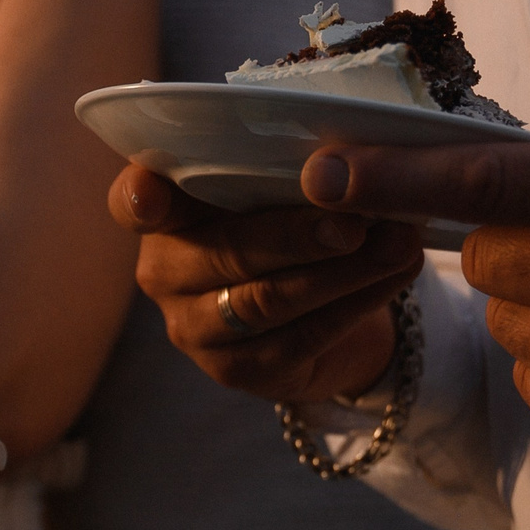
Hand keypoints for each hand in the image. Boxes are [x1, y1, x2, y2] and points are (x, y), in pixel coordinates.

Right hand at [109, 169, 425, 402]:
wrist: (314, 309)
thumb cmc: (286, 224)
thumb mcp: (276, 185)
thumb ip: (285, 168)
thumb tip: (346, 159)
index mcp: (162, 212)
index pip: (132, 202)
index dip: (140, 198)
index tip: (151, 195)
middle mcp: (163, 272)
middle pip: (226, 251)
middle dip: (297, 234)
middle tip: (355, 220)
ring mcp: (193, 327)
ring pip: (266, 300)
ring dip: (340, 272)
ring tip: (397, 243)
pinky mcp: (235, 370)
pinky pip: (300, 338)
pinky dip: (354, 304)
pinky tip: (394, 275)